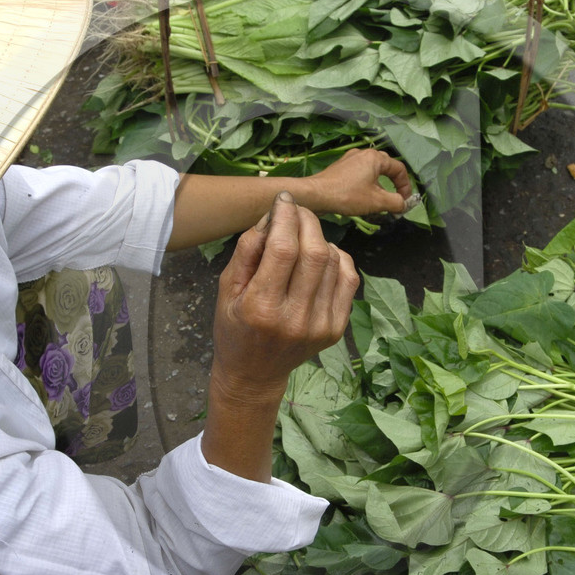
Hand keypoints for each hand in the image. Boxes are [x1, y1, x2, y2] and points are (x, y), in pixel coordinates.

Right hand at [211, 192, 359, 401]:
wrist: (254, 374)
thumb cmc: (234, 327)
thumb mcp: (226, 288)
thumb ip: (249, 249)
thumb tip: (274, 215)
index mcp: (262, 308)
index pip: (283, 249)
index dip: (286, 216)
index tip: (283, 200)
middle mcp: (295, 319)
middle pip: (314, 252)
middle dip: (306, 221)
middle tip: (295, 211)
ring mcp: (321, 325)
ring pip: (334, 261)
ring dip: (320, 238)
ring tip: (303, 236)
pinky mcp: (336, 328)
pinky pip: (348, 278)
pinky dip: (338, 257)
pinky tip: (322, 255)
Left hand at [304, 148, 414, 217]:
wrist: (315, 195)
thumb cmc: (348, 196)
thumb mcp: (377, 202)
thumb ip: (396, 202)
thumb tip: (403, 204)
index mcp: (375, 158)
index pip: (399, 169)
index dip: (406, 186)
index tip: (404, 201)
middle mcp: (363, 154)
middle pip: (386, 168)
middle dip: (392, 186)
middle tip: (393, 201)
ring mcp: (349, 160)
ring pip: (371, 173)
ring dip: (378, 188)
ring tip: (378, 203)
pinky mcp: (340, 168)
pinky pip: (359, 175)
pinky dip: (365, 186)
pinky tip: (361, 199)